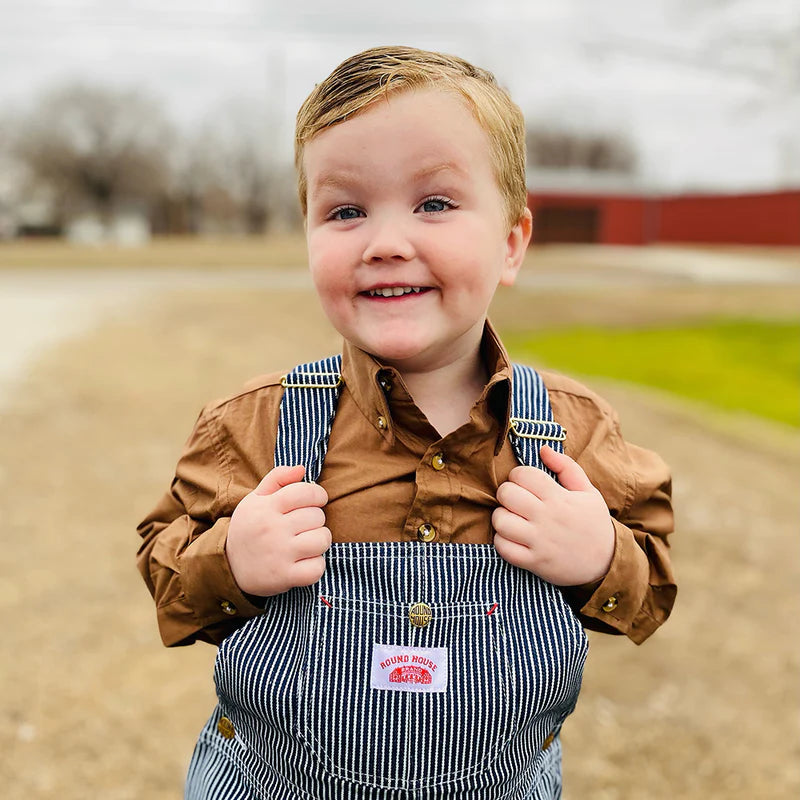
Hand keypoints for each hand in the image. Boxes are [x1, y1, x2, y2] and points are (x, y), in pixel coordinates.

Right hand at [226, 465, 330, 596]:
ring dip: (319, 541)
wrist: (228, 566)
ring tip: (306, 543)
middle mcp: (272, 529)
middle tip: (303, 526)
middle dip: (316, 520)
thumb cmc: (250, 527)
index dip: (318, 495)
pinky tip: (304, 562)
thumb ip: (278, 478)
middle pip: (317, 516)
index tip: (316, 501)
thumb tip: (302, 469)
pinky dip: (316, 565)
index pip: (305, 492)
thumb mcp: (256, 499)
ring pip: (322, 540)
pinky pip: (317, 567)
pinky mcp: (284, 576)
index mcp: (266, 507)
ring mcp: (279, 554)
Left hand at [492, 445, 614, 585]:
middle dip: (506, 493)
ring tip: (511, 518)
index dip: (518, 475)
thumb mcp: (588, 491)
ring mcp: (539, 541)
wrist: (607, 563)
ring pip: (501, 521)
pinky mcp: (534, 562)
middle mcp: (547, 518)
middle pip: (507, 494)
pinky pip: (503, 548)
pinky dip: (502, 541)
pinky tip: (512, 538)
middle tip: (515, 500)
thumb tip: (542, 449)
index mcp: (559, 498)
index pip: (524, 474)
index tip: (523, 482)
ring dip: (501, 517)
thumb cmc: (594, 523)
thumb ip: (566, 467)